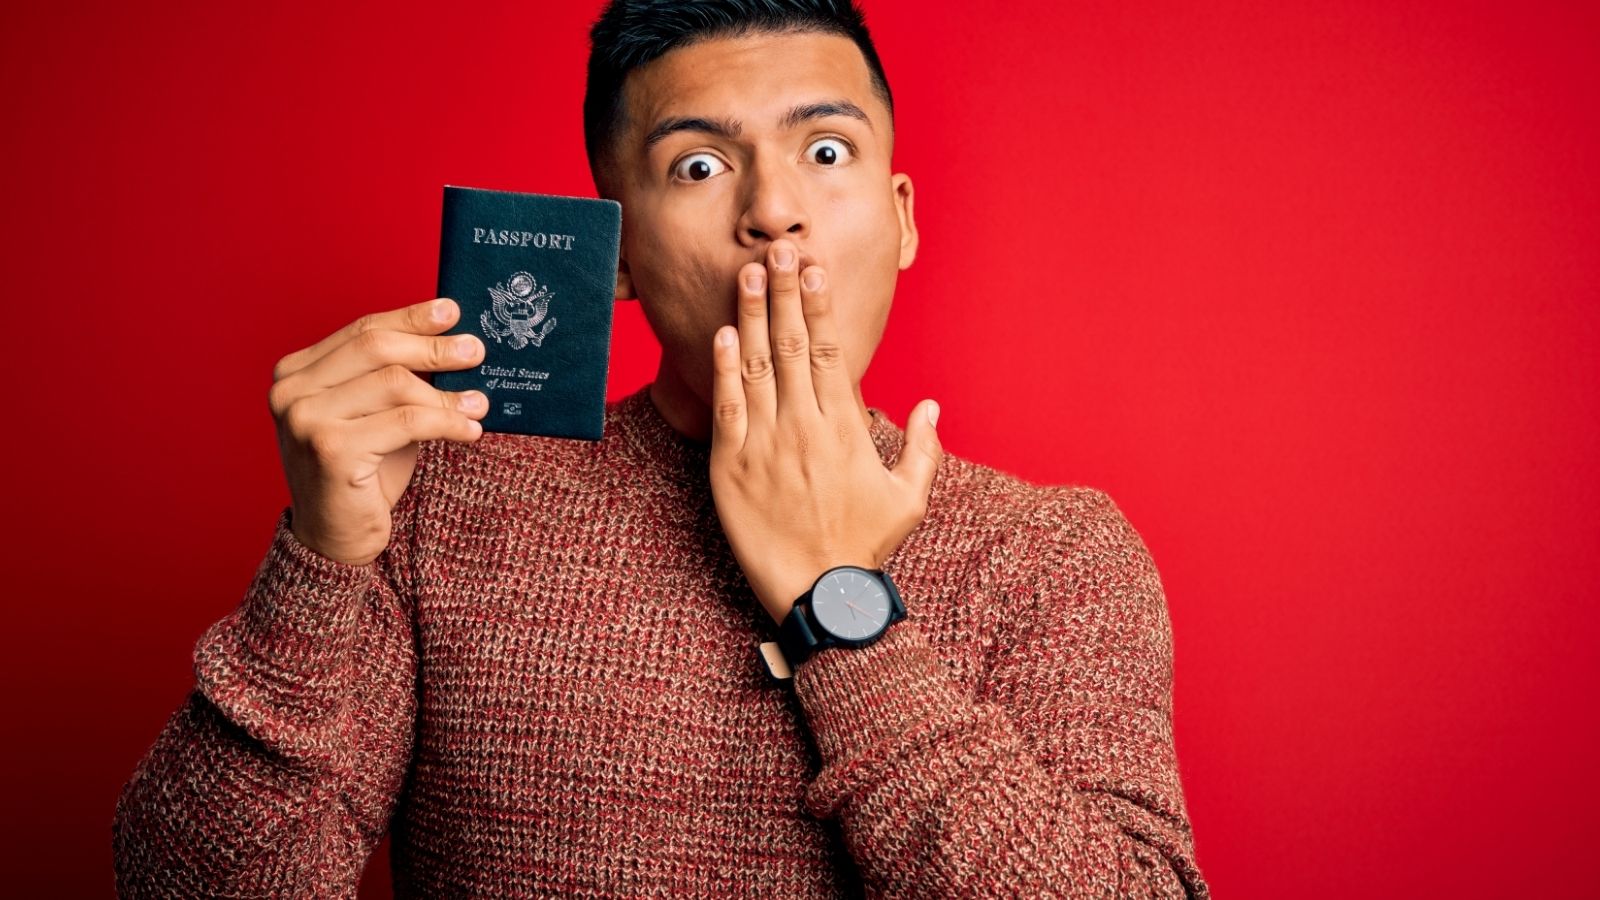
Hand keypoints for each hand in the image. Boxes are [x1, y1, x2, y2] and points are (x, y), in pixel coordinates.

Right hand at [268, 298, 487, 565]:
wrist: (337, 537)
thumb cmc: (362, 472)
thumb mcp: (375, 414)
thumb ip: (394, 377)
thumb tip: (454, 341)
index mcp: (296, 372)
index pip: (362, 331)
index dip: (411, 319)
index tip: (452, 312)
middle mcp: (291, 391)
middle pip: (377, 348)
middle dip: (433, 348)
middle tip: (476, 352)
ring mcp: (305, 419)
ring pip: (396, 385)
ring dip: (446, 393)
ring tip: (478, 402)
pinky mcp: (331, 449)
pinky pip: (406, 422)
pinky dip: (446, 422)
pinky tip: (470, 430)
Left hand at [708, 239, 942, 624]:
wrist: (821, 594)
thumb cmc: (866, 548)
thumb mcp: (909, 499)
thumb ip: (923, 448)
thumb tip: (932, 405)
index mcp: (846, 427)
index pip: (830, 350)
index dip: (819, 305)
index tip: (813, 269)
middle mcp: (805, 426)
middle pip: (791, 344)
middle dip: (784, 292)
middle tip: (777, 249)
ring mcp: (766, 445)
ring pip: (756, 366)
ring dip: (751, 315)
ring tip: (747, 274)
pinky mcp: (731, 468)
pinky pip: (727, 407)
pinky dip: (724, 368)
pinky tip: (722, 334)